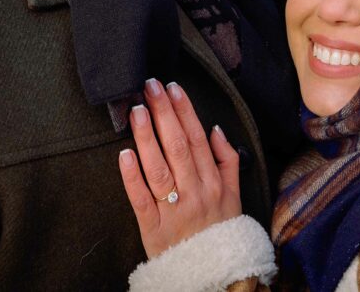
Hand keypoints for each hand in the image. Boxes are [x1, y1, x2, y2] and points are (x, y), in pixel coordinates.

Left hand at [118, 79, 240, 257]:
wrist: (214, 275)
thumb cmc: (220, 231)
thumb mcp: (235, 196)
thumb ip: (228, 161)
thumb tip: (215, 129)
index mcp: (214, 183)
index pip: (198, 139)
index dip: (185, 111)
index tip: (173, 88)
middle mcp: (195, 193)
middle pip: (178, 146)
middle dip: (163, 113)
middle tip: (150, 87)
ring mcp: (173, 210)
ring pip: (159, 168)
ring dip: (147, 137)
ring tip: (136, 110)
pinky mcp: (153, 228)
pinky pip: (140, 199)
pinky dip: (132, 176)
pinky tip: (124, 154)